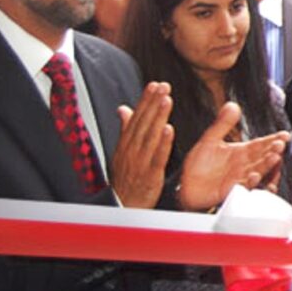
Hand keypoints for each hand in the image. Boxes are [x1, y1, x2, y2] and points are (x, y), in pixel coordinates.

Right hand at [110, 82, 175, 208]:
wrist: (122, 206)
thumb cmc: (124, 178)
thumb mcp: (121, 152)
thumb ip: (125, 129)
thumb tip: (124, 108)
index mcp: (126, 144)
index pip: (137, 117)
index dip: (146, 100)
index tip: (154, 84)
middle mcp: (131, 150)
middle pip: (143, 122)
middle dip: (153, 103)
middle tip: (163, 85)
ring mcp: (140, 162)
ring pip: (150, 136)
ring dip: (158, 117)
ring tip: (166, 100)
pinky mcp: (150, 174)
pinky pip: (157, 157)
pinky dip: (163, 143)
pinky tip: (169, 129)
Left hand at [178, 102, 288, 211]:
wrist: (185, 186)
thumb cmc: (199, 165)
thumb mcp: (210, 140)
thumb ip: (222, 124)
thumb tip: (232, 104)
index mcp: (242, 152)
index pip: (262, 144)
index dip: (274, 140)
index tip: (285, 135)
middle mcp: (245, 166)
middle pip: (264, 158)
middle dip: (274, 152)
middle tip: (280, 146)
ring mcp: (240, 179)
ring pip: (258, 172)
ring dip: (267, 166)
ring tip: (273, 158)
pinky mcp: (231, 191)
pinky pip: (244, 187)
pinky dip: (251, 183)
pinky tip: (254, 176)